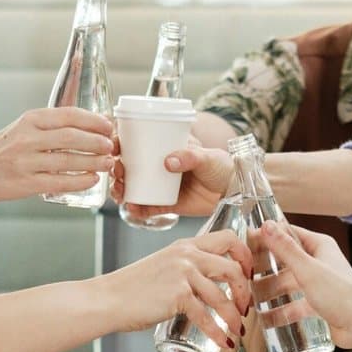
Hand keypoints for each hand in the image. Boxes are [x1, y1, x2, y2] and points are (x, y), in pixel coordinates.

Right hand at [0, 107, 114, 210]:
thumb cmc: (4, 150)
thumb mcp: (23, 129)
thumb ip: (50, 128)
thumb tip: (90, 129)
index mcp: (29, 120)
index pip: (67, 115)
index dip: (92, 120)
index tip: (108, 125)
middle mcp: (27, 138)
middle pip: (71, 137)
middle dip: (96, 141)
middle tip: (111, 146)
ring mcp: (26, 162)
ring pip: (68, 160)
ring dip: (93, 162)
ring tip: (108, 163)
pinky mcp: (26, 184)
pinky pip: (59, 182)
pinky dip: (79, 181)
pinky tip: (92, 179)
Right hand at [105, 228, 253, 342]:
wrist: (108, 299)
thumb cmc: (132, 288)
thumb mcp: (164, 267)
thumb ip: (185, 270)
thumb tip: (207, 285)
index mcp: (186, 246)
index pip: (228, 238)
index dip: (246, 256)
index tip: (249, 274)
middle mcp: (187, 255)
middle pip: (233, 267)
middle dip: (246, 290)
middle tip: (245, 307)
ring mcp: (183, 274)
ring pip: (223, 296)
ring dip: (235, 316)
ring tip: (238, 329)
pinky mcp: (177, 296)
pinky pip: (207, 316)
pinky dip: (219, 332)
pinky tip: (223, 342)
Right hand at [115, 143, 231, 222]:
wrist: (237, 192)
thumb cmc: (224, 166)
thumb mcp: (207, 156)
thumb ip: (190, 156)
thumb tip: (168, 161)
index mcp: (167, 147)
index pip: (139, 142)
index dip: (121, 144)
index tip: (114, 148)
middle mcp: (161, 166)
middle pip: (131, 166)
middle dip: (118, 171)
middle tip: (118, 174)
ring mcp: (163, 186)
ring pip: (135, 188)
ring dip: (123, 190)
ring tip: (121, 194)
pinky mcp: (168, 204)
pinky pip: (148, 208)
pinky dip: (138, 209)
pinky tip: (131, 209)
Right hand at [254, 222, 351, 351]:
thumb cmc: (340, 293)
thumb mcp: (308, 269)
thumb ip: (285, 249)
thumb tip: (266, 225)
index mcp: (319, 246)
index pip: (288, 235)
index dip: (267, 238)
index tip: (245, 243)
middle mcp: (318, 262)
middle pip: (284, 262)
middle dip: (264, 271)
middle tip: (242, 277)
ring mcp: (318, 284)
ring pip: (287, 286)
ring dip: (269, 293)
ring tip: (249, 301)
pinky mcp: (318, 305)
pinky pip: (294, 307)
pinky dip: (280, 313)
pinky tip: (264, 320)